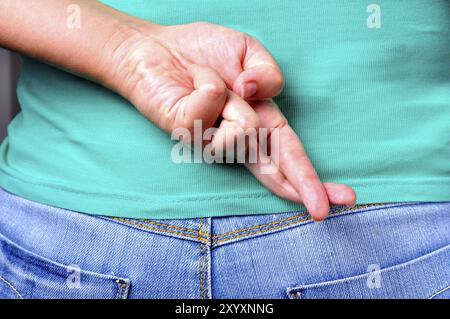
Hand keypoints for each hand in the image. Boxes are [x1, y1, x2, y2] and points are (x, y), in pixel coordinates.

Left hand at [105, 21, 355, 219]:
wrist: (156, 47)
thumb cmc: (202, 52)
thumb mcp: (248, 52)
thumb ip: (267, 73)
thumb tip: (259, 94)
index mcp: (259, 121)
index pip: (291, 153)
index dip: (312, 177)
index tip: (341, 200)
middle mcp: (238, 138)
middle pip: (276, 169)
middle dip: (302, 186)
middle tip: (323, 210)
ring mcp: (211, 141)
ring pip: (244, 132)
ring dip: (233, 98)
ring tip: (211, 81)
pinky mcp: (186, 134)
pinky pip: (211, 108)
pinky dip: (207, 84)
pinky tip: (194, 81)